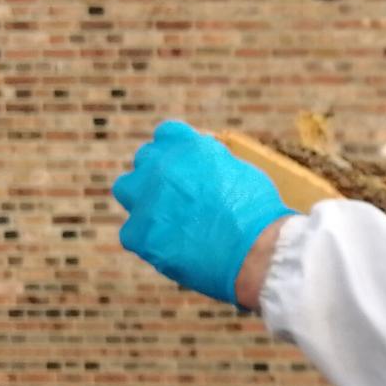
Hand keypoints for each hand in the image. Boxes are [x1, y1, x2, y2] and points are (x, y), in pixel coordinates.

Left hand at [110, 122, 291, 305]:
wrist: (256, 251)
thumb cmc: (259, 214)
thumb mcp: (240, 170)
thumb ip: (213, 163)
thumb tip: (203, 169)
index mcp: (190, 146)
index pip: (167, 133)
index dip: (176, 150)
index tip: (186, 165)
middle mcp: (162, 165)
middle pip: (146, 159)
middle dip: (159, 173)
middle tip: (177, 195)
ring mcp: (146, 199)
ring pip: (127, 189)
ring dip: (141, 198)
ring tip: (164, 218)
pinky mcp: (138, 233)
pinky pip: (132, 232)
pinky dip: (148, 239)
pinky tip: (170, 248)